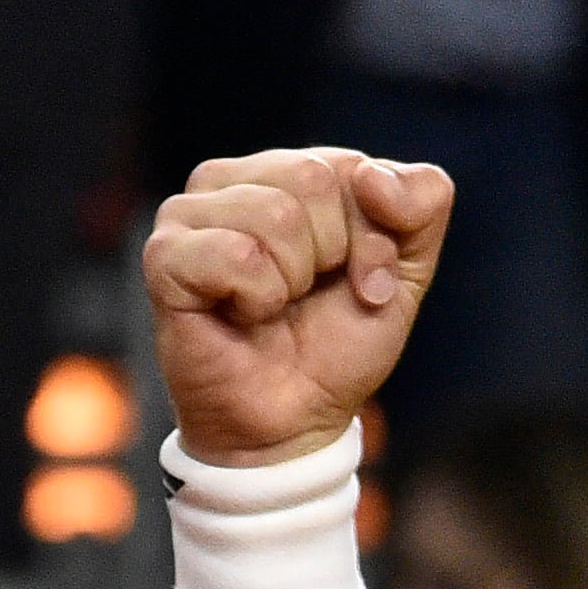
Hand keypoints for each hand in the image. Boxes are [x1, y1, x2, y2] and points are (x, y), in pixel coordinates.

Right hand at [143, 150, 452, 466]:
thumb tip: (372, 176)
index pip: (355, 167)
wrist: (294, 421)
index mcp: (288, 171)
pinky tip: (241, 315)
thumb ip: (422, 208)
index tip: (362, 284)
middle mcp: (232, 180)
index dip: (375, 239)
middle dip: (336, 255)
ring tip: (272, 307)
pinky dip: (258, 298)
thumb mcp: (404, 275)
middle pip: (314, 179)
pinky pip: (238, 254)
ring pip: (277, 215)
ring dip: (294, 282)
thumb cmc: (336, 346)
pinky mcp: (165, 254)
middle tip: (310, 299)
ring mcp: (189, 213)